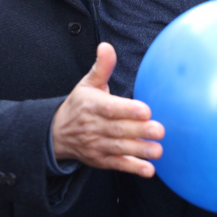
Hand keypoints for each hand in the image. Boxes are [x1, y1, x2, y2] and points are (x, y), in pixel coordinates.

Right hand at [51, 43, 163, 177]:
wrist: (55, 134)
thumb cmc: (79, 104)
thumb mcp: (87, 84)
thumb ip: (102, 67)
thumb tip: (107, 46)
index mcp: (92, 106)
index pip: (111, 108)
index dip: (128, 110)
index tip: (145, 110)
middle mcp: (94, 126)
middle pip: (119, 130)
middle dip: (140, 131)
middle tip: (160, 130)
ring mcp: (97, 145)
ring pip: (120, 148)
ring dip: (140, 150)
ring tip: (158, 151)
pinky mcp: (101, 160)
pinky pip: (118, 165)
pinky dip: (133, 168)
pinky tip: (149, 170)